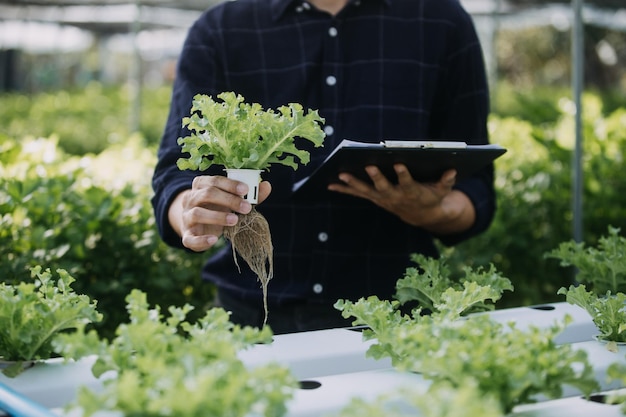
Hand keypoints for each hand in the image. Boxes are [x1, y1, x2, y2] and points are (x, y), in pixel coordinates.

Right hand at [169, 175, 271, 251]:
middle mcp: (190, 199)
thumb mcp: (230, 200)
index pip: (214, 180)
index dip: (230, 184)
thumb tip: (267, 186)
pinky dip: (202, 240)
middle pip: (206, 194)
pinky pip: (190, 238)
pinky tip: (214, 240)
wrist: (196, 225)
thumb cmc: (217, 208)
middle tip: (246, 207)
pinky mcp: (186, 235)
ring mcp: (186, 217)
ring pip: (197, 214)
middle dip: (228, 200)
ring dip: (217, 216)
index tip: (246, 190)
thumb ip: (248, 195)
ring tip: (235, 220)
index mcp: (201, 185)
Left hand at [327, 164, 473, 232]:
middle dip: (376, 177)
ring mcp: (382, 198)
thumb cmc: (432, 196)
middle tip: (368, 165)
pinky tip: (329, 185)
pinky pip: (356, 193)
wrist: (422, 215)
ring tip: (341, 175)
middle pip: (383, 186)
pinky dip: (343, 189)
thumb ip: (446, 180)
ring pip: (366, 190)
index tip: (399, 163)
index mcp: (412, 191)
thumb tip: (453, 170)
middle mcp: (394, 196)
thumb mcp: (443, 189)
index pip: (407, 182)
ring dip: (353, 183)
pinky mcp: (374, 198)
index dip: (403, 174)